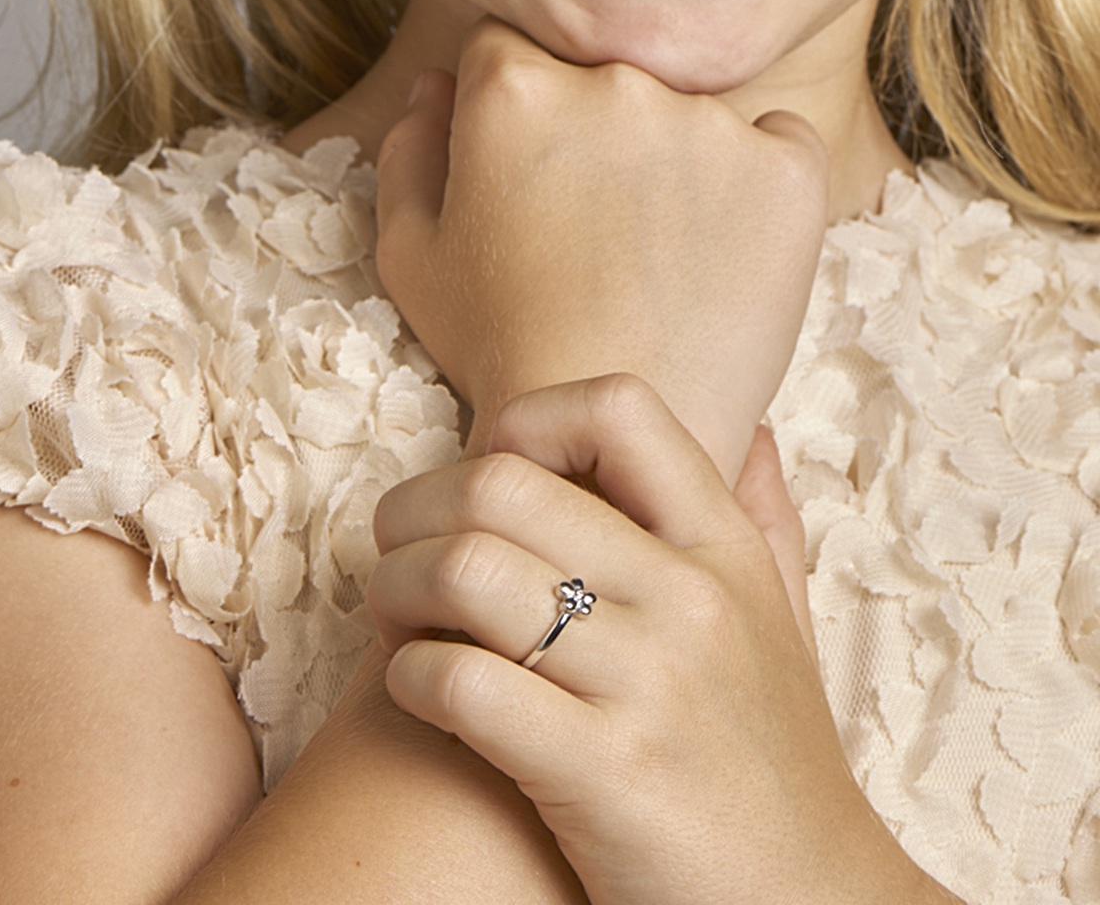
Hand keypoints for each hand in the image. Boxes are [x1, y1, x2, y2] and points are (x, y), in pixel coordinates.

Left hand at [368, 377, 959, 904]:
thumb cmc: (775, 757)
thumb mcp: (788, 622)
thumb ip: (769, 518)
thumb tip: (747, 429)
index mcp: (724, 547)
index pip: (615, 408)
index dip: (526, 420)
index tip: (490, 471)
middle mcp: (690, 599)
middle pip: (501, 485)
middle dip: (416, 507)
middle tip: (397, 547)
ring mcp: (649, 687)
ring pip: (464, 572)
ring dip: (396, 587)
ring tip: (398, 616)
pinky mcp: (603, 777)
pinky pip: (460, 685)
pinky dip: (409, 676)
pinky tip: (417, 690)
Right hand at [375, 19, 828, 482]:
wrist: (608, 432)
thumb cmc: (498, 346)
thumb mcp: (411, 255)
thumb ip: (408, 150)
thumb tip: (437, 83)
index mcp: (513, 90)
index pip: (510, 50)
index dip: (514, 113)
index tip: (531, 170)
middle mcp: (613, 81)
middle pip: (601, 71)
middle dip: (593, 130)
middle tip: (594, 226)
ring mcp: (709, 122)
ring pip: (686, 109)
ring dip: (673, 157)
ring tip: (657, 253)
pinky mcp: (786, 170)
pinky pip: (776, 140)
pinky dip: (753, 180)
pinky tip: (719, 246)